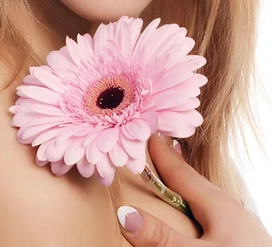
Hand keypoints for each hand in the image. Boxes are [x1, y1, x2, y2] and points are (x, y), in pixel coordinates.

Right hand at [117, 133, 271, 246]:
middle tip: (155, 150)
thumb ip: (162, 238)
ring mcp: (242, 227)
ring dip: (187, 189)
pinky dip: (199, 207)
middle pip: (196, 183)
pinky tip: (198, 216)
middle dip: (174, 167)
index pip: (182, 174)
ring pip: (208, 199)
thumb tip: (124, 213)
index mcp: (220, 206)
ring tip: (173, 181)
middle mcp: (233, 210)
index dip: (163, 155)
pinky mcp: (246, 242)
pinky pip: (216, 215)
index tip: (148, 134)